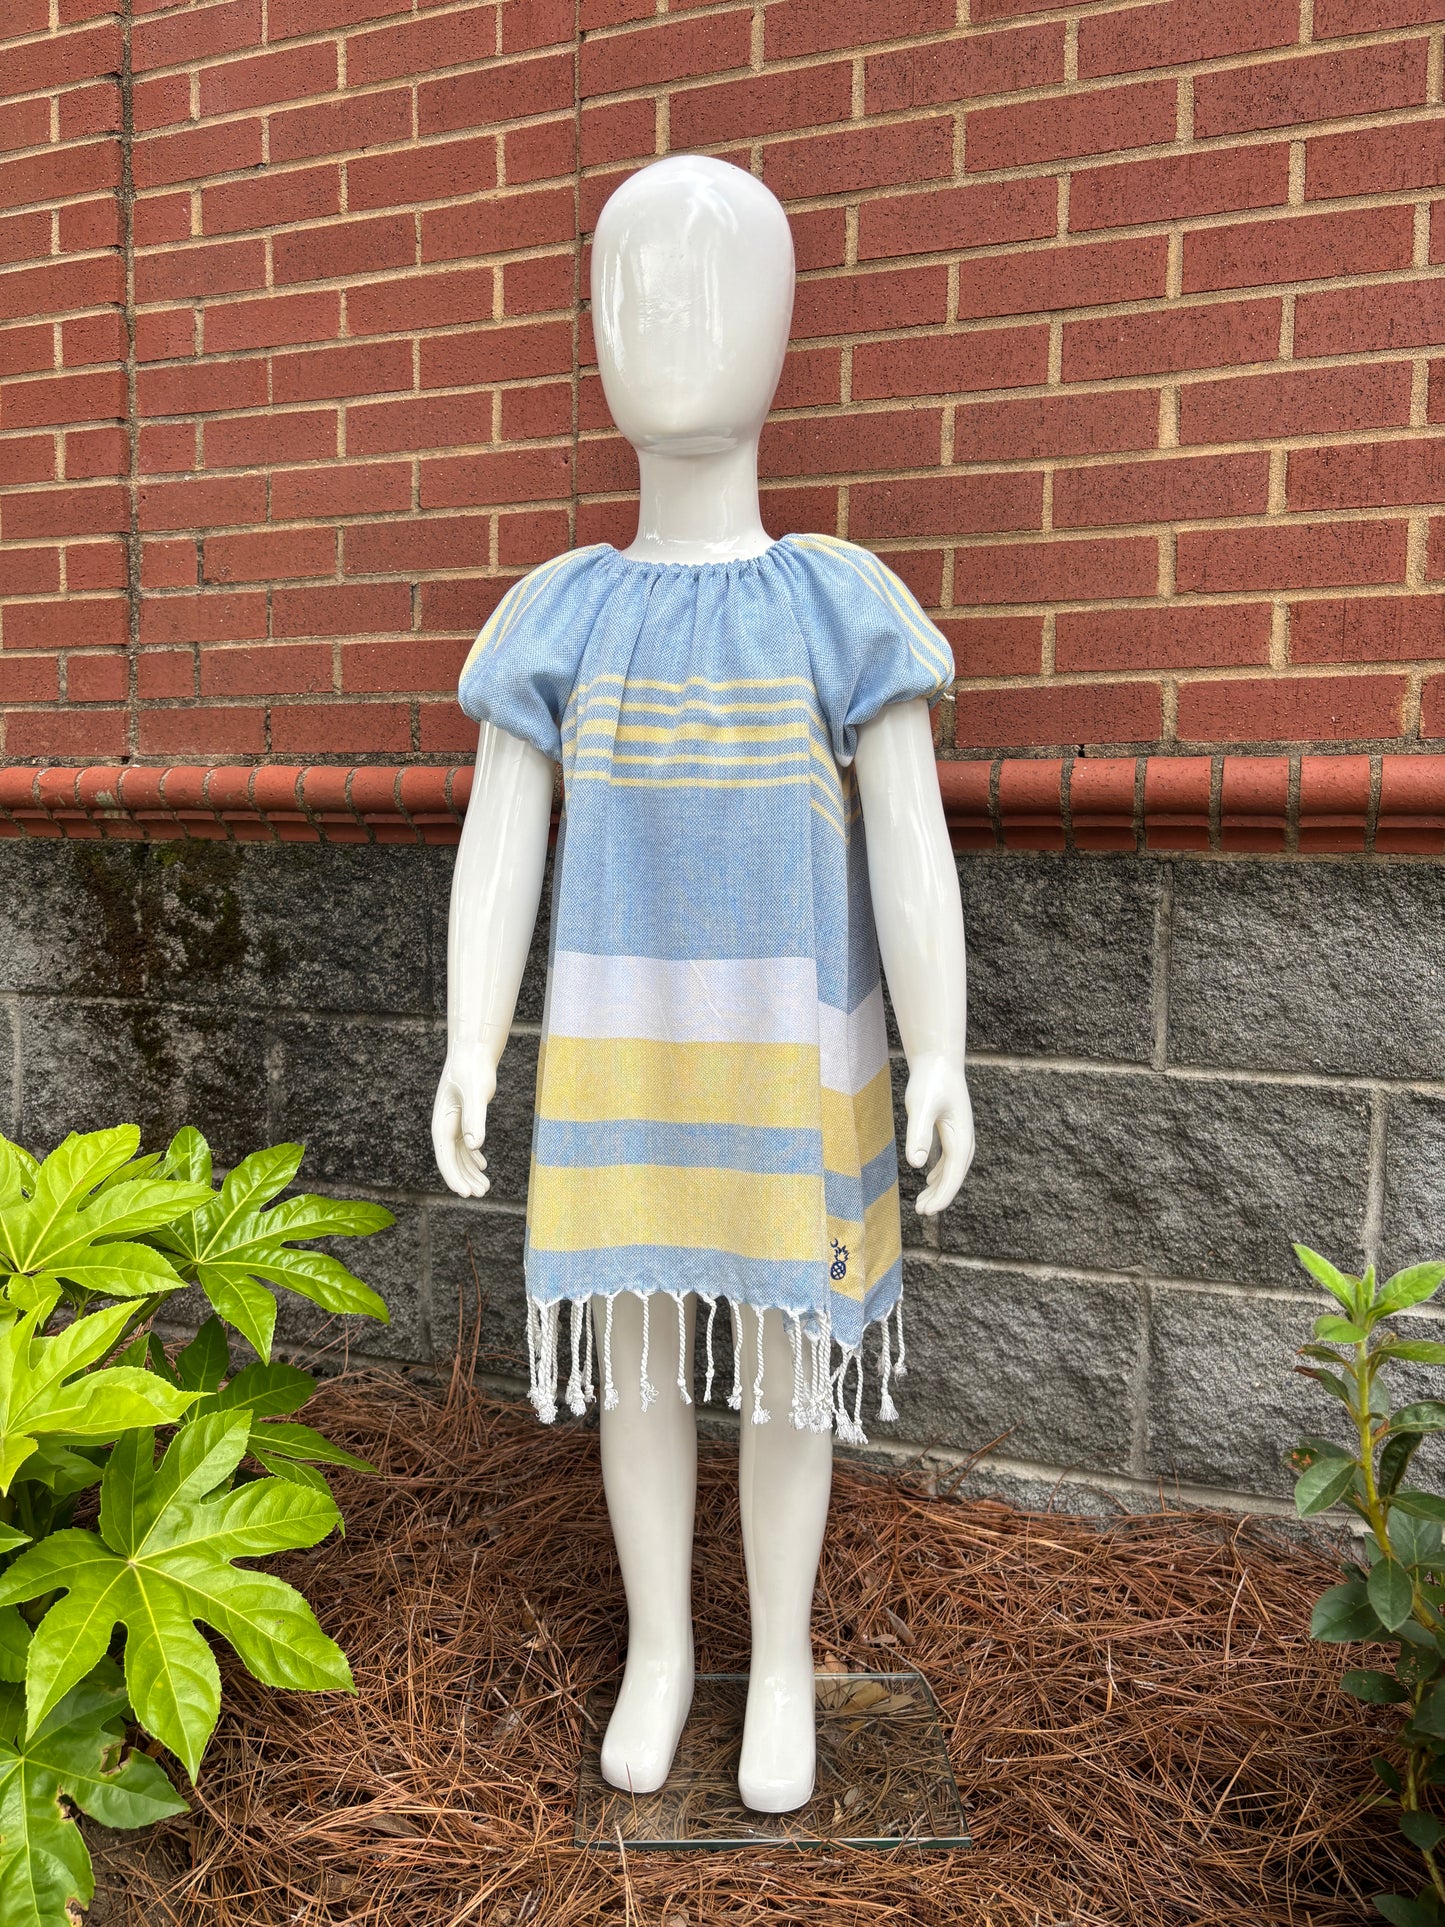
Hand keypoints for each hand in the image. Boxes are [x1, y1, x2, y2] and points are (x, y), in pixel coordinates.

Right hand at [432, 1040, 497, 1198]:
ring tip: (485, 1188)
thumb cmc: (473, 1070)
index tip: (465, 1193)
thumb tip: (474, 1146)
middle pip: (452, 1160)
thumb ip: (474, 1118)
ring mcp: (453, 1123)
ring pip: (459, 1155)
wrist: (474, 1052)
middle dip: (464, 1179)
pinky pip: (465, 1145)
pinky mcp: (463, 1119)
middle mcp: (444, 1126)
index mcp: (442, 1122)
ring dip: (471, 1171)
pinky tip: (482, 1166)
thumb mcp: (475, 1094)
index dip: (454, 1176)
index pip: (445, 1156)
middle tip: (480, 1194)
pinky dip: (473, 1157)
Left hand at [902, 1053, 974, 1215]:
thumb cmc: (930, 1081)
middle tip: (922, 1212)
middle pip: (955, 1176)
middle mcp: (965, 1139)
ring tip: (923, 1203)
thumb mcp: (921, 1106)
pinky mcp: (952, 1130)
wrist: (938, 1060)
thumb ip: (919, 1134)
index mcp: (960, 1137)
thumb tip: (917, 1165)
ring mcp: (960, 1135)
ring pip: (952, 1169)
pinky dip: (940, 1173)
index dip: (942, 1196)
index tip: (929, 1211)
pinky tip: (930, 1180)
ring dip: (939, 1187)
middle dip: (940, 1196)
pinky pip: (950, 1159)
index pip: (953, 1174)